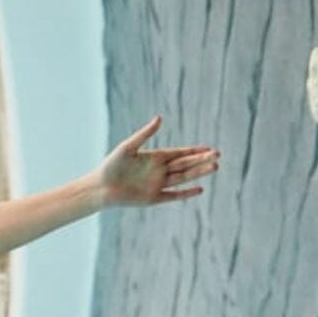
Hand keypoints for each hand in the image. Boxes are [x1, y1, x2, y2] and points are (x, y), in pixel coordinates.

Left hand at [96, 116, 219, 205]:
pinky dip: (186, 193)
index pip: (180, 153)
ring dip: (198, 173)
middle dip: (201, 160)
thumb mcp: (128, 147)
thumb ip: (144, 134)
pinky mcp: (153, 199)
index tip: (209, 148)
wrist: (99, 188)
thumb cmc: (111, 166)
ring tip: (215, 167)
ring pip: (183, 178)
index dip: (194, 151)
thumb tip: (159, 117)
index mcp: (155, 157)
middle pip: (185, 165)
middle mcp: (159, 171)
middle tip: (218, 155)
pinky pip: (173, 196)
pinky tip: (199, 189)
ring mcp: (158, 185)